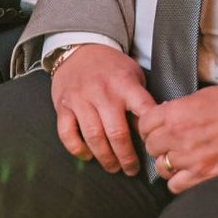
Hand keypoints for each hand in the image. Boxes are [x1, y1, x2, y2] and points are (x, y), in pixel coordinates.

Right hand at [50, 44, 155, 175]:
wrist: (81, 48)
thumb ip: (141, 99)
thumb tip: (154, 129)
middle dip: (126, 157)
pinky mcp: (63, 106)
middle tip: (131, 169)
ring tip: (113, 167)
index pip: (143, 110)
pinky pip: (67, 133)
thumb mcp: (133, 75)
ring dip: (105, 158)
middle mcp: (103, 92)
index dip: (150, 133)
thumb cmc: (112, 67)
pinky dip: (77, 149)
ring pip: (93, 137)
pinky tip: (87, 156)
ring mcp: (81, 99)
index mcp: (125, 84)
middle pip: (117, 133)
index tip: (154, 148)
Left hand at [137, 84, 217, 193]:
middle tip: (167, 142)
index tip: (153, 128)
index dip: (148, 126)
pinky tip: (187, 172)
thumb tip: (165, 114)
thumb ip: (179, 107)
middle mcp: (178, 136)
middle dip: (157, 144)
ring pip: (160, 167)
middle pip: (151, 146)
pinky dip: (178, 180)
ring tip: (178, 158)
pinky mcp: (203, 174)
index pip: (144, 124)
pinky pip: (175, 185)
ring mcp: (190, 158)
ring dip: (167, 162)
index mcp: (176, 113)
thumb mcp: (201, 95)